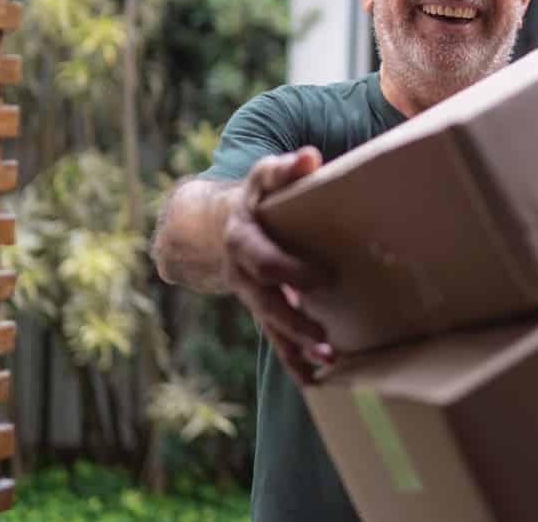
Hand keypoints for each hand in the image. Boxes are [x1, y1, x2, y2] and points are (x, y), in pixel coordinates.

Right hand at [224, 147, 333, 383]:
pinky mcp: (260, 307)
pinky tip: (315, 381)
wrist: (209, 226)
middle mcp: (242, 269)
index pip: (266, 256)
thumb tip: (309, 156)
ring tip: (328, 363)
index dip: (292, 270)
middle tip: (325, 337)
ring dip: (298, 345)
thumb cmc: (255, 198)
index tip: (323, 280)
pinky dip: (293, 359)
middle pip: (268, 300)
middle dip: (296, 319)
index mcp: (244, 237)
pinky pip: (274, 337)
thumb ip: (286, 169)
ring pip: (272, 323)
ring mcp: (249, 292)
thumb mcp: (263, 179)